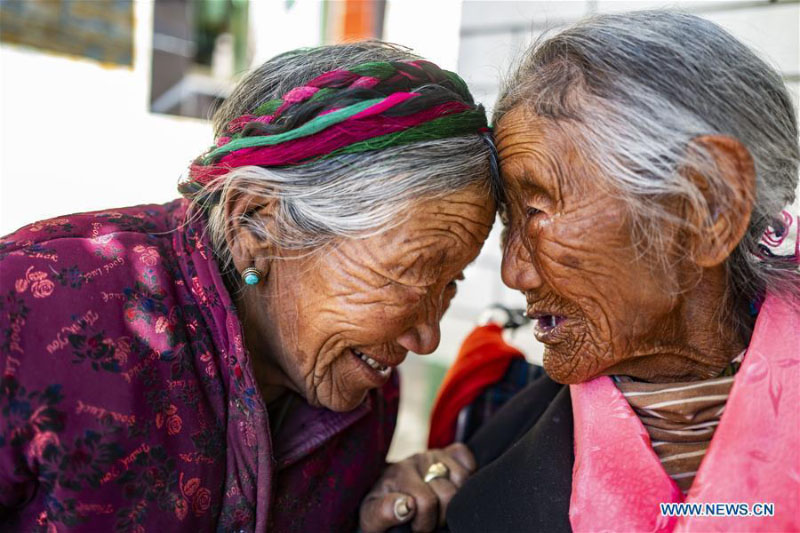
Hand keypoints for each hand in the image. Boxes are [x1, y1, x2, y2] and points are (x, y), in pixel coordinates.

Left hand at [359, 443, 475, 532]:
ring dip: (455, 499)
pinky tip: (452, 489)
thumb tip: (407, 505)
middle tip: (429, 521)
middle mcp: (416, 460)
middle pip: (448, 493)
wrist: (382, 497)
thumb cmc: (380, 511)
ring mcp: (433, 454)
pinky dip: (468, 475)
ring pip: (462, 478)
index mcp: (398, 474)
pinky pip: (467, 459)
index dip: (424, 524)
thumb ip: (383, 512)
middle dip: (441, 516)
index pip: (426, 502)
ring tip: (440, 508)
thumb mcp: (372, 518)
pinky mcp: (447, 451)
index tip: (414, 528)